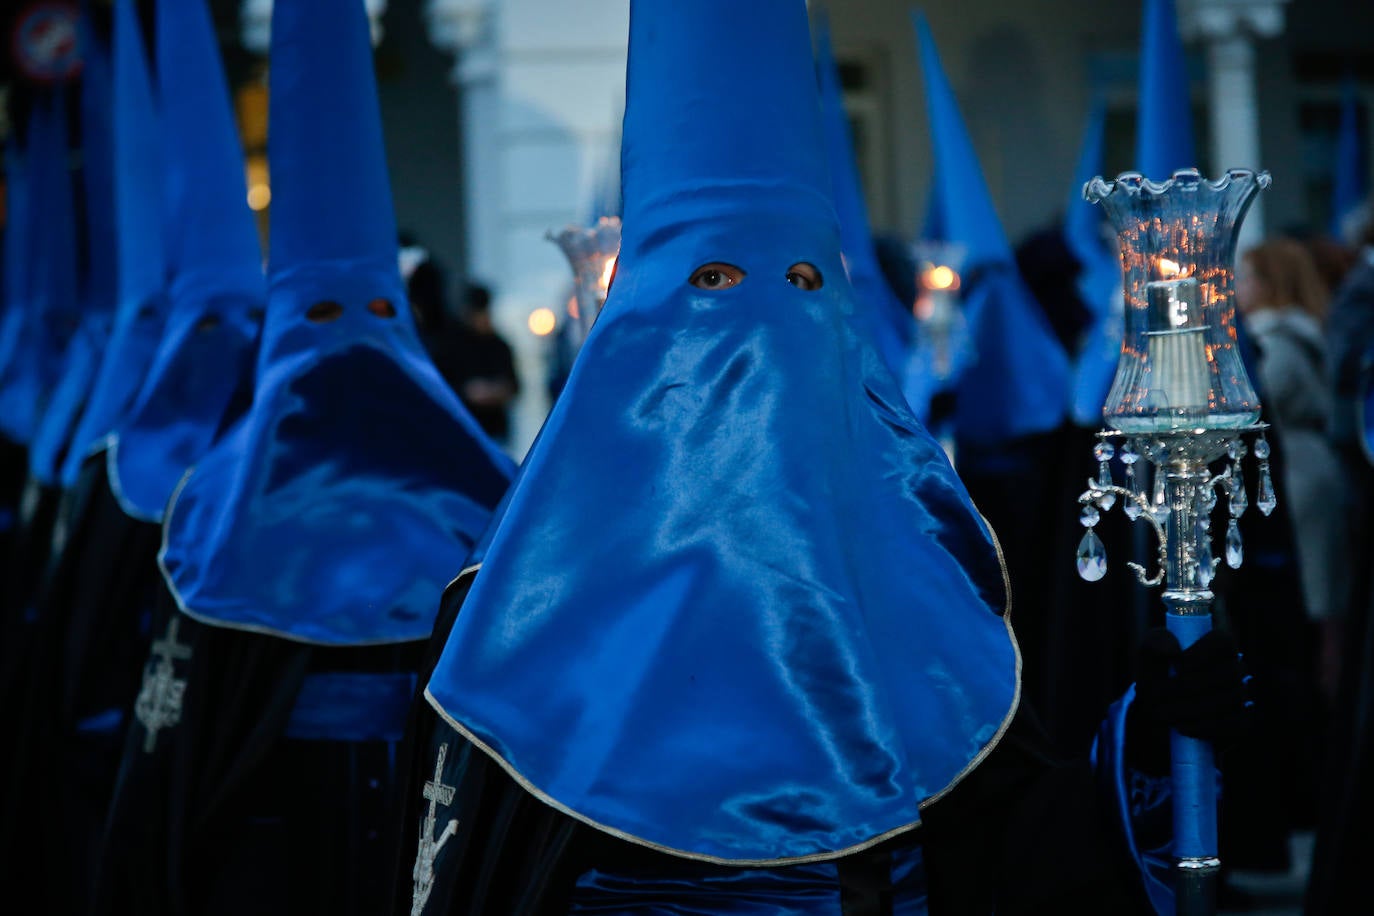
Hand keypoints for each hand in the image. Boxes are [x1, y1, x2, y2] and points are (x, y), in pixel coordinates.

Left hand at [1133, 627, 1255, 749]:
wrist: (1155, 712)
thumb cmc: (1156, 675)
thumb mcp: (1149, 654)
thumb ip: (1156, 642)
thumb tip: (1172, 650)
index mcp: (1216, 643)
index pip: (1223, 641)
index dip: (1201, 654)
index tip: (1176, 665)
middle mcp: (1236, 667)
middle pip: (1228, 673)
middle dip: (1187, 686)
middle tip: (1158, 694)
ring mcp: (1242, 695)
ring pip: (1230, 700)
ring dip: (1190, 708)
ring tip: (1163, 712)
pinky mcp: (1241, 722)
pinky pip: (1234, 725)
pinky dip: (1205, 727)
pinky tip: (1182, 727)